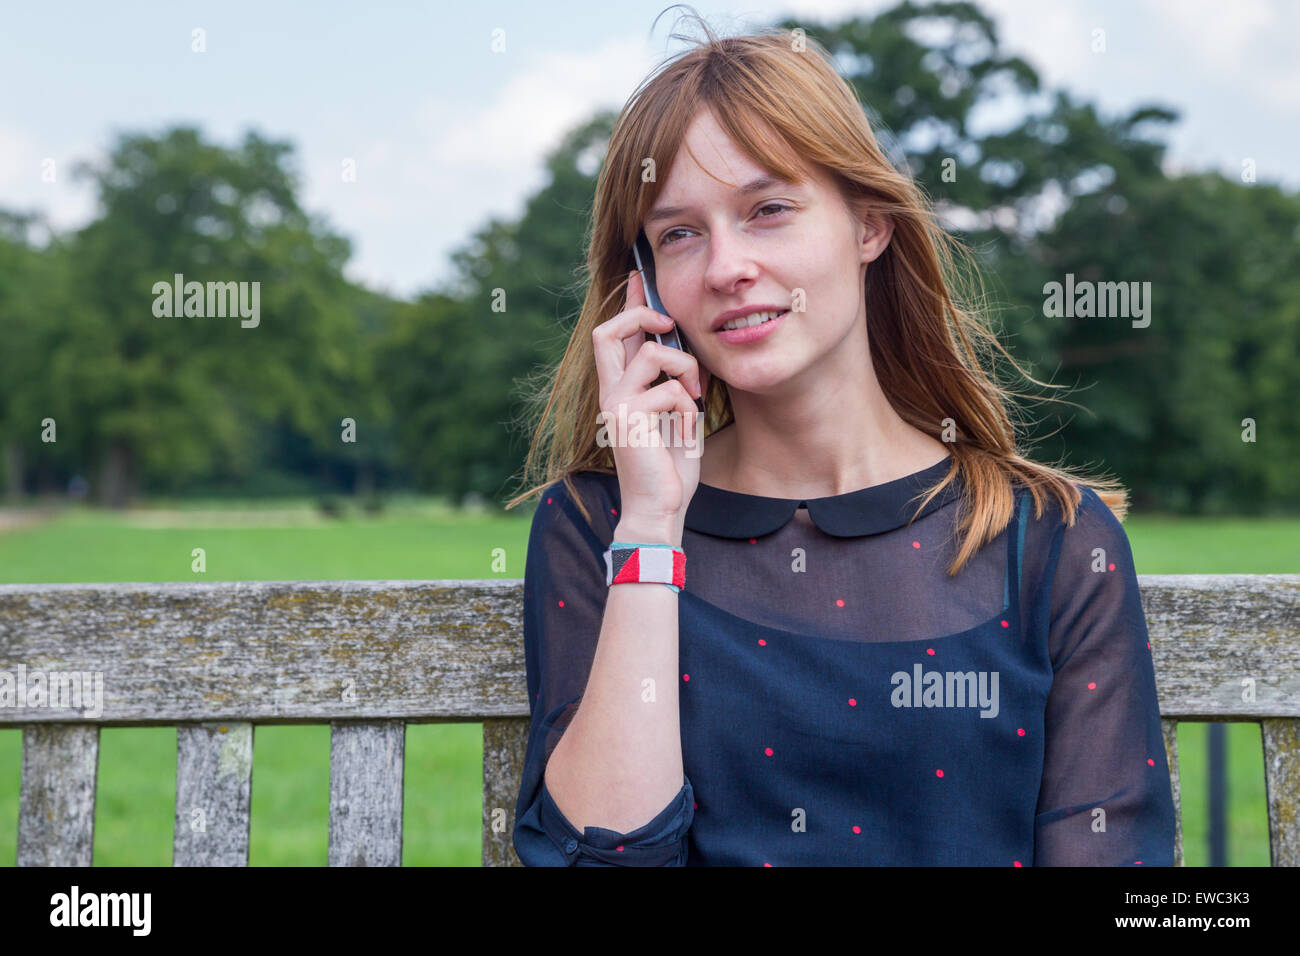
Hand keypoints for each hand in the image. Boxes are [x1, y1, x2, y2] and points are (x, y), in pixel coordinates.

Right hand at [591, 270, 704, 539]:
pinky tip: (687, 430)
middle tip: (669, 323)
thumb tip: (681, 349)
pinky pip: (669, 390)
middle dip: (641, 315)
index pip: (615, 335)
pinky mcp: (627, 419)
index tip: (640, 277)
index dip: (628, 302)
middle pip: (606, 330)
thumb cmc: (669, 466)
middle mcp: (610, 393)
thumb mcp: (674, 415)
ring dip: (684, 368)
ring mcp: (615, 405)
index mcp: (620, 390)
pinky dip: (689, 407)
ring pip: (650, 354)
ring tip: (694, 395)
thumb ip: (671, 383)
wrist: (660, 508)